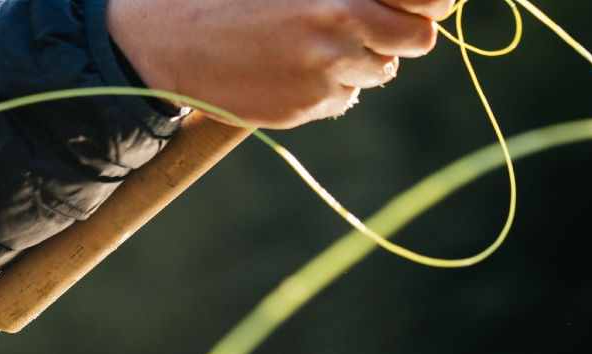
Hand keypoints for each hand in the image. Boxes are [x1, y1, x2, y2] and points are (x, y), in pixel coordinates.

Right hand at [107, 0, 455, 128]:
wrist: (164, 40)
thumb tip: (404, 1)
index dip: (427, 3)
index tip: (414, 4)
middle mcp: (339, 21)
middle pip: (417, 41)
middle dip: (398, 36)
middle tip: (362, 27)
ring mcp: (323, 69)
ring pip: (377, 73)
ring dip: (357, 62)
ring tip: (308, 47)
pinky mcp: (303, 106)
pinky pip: (340, 100)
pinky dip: (325, 89)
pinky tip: (286, 71)